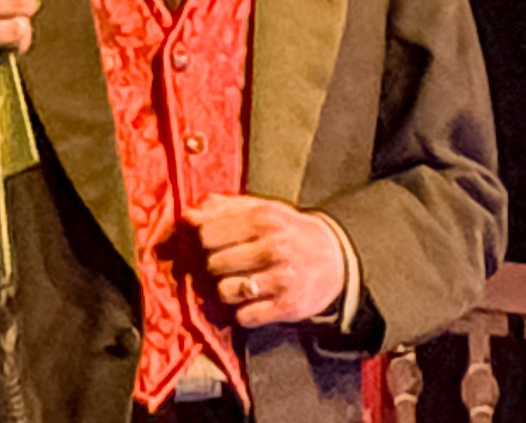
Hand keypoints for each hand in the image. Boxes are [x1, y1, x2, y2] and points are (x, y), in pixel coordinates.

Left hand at [185, 194, 347, 327]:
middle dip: (214, 267)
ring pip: (225, 292)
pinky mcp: (288, 306)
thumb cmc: (288, 232)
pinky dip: (243, 313)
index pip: (207, 233)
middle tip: (228, 266)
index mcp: (264, 218)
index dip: (202, 241)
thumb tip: (189, 215)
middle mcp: (273, 247)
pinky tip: (254, 302)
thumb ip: (225, 209)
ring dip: (226, 291)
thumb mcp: (263, 210)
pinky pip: (244, 316)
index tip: (210, 245)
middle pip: (213, 264)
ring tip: (239, 284)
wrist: (336, 259)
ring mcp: (282, 278)